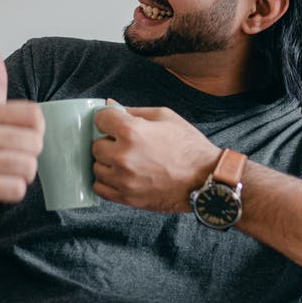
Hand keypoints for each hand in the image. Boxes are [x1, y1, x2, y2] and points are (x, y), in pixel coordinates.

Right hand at [0, 51, 43, 220]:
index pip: (36, 117)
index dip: (37, 131)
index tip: (22, 136)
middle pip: (35, 144)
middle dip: (30, 156)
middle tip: (10, 158)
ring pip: (29, 168)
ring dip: (23, 175)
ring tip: (5, 172)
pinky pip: (18, 189)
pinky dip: (14, 191)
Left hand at [91, 104, 219, 213]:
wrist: (205, 179)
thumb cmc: (188, 147)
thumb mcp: (165, 117)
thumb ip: (134, 111)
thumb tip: (110, 105)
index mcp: (132, 132)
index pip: (100, 119)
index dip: (109, 119)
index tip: (115, 123)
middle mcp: (123, 156)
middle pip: (96, 145)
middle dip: (108, 142)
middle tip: (125, 143)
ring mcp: (123, 179)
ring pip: (96, 167)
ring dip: (107, 162)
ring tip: (125, 161)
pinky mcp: (126, 197)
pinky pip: (100, 188)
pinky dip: (106, 181)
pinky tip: (120, 175)